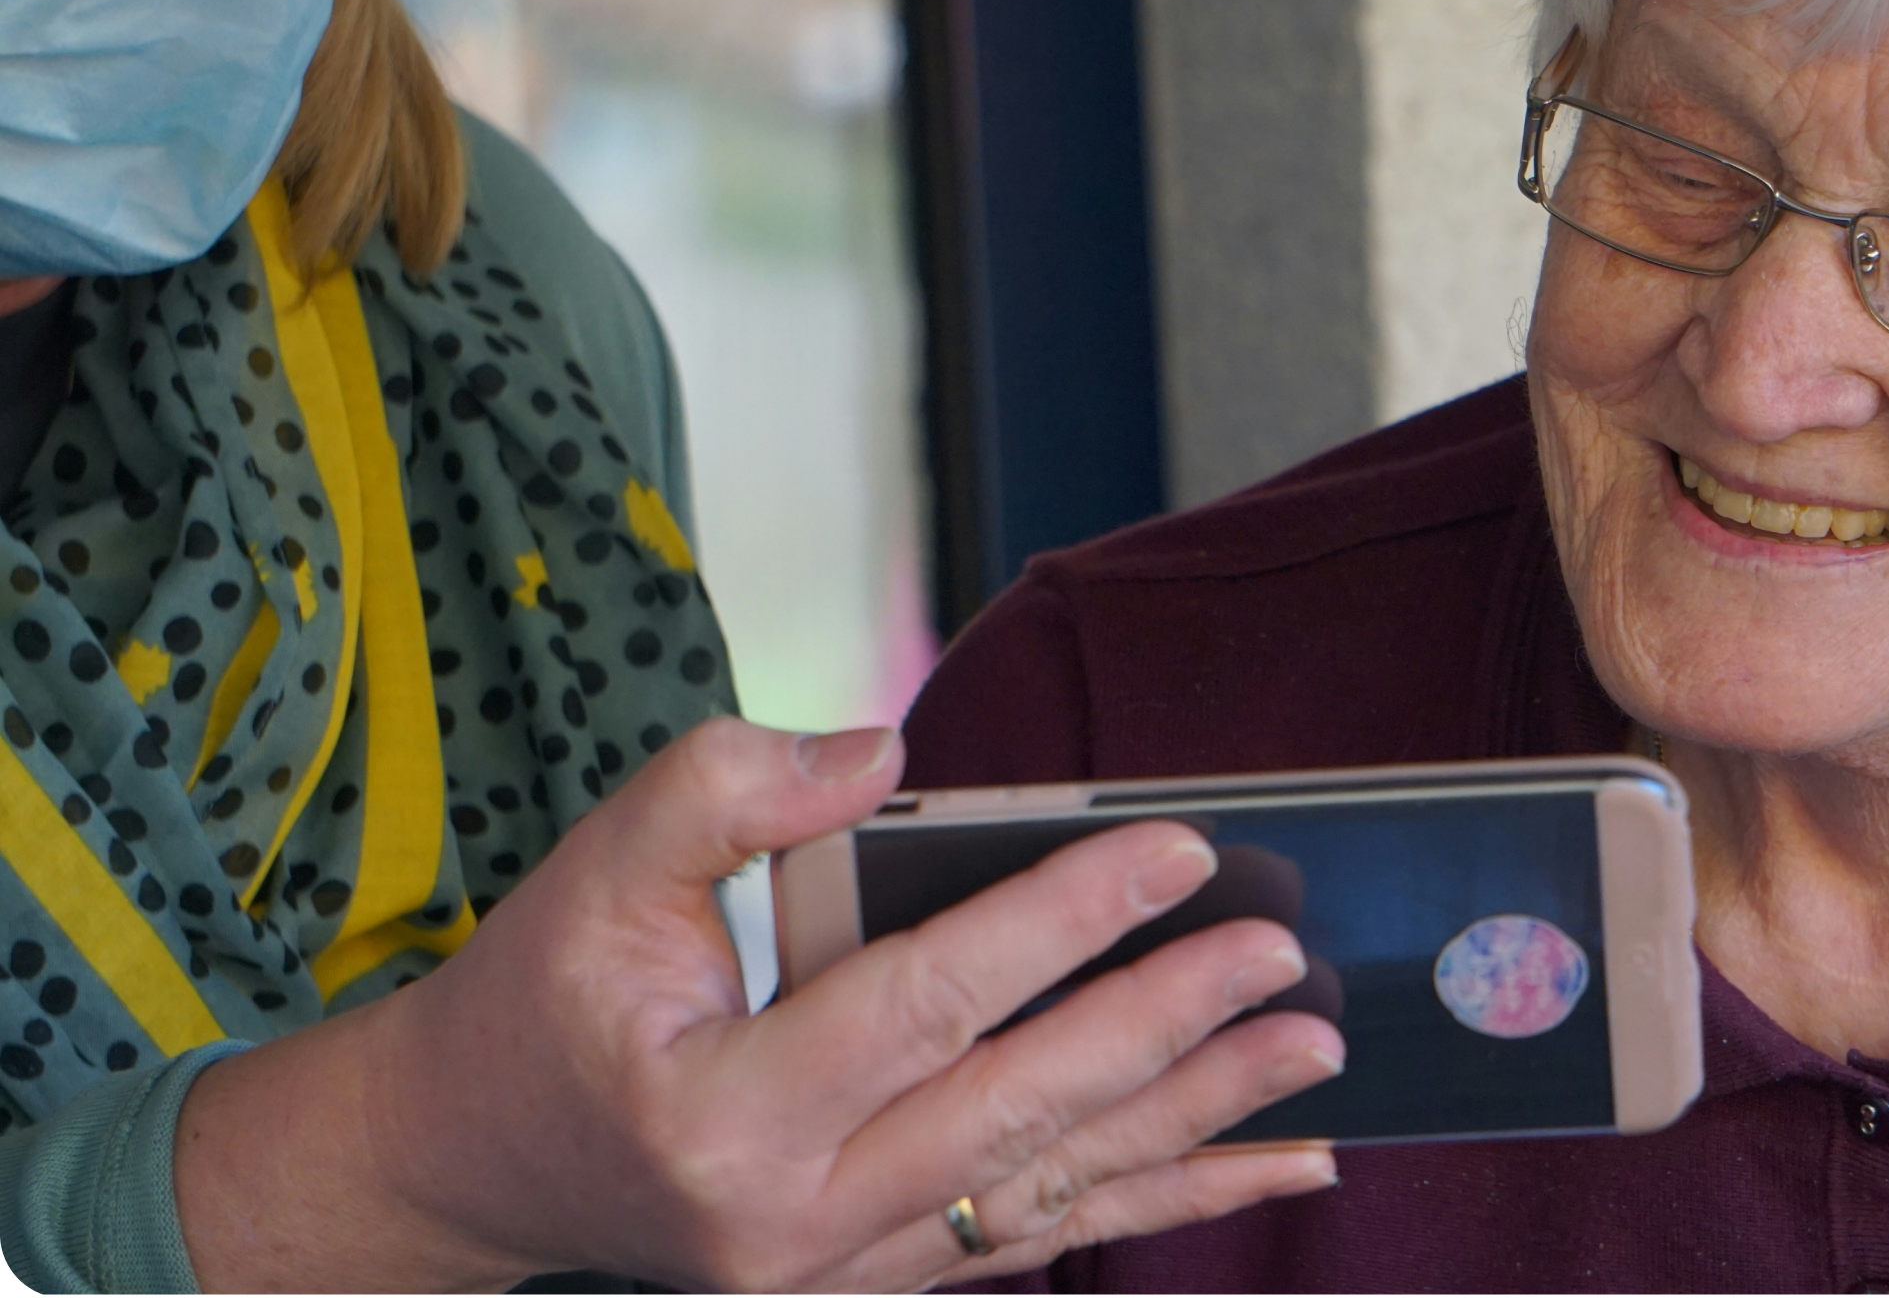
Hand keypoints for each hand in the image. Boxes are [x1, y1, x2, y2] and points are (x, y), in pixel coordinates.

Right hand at [174, 718, 1343, 1291]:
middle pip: (1018, 1110)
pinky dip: (1155, 1199)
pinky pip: (1036, 1237)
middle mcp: (791, 1219)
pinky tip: (1260, 1168)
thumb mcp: (597, 866)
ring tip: (1311, 1061)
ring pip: (1050, 1189)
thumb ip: (731, 787)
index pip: (928, 999)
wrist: (472, 1164)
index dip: (1061, 916)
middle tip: (1282, 959)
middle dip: (1166, 1028)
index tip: (1178, 848)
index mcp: (722, 1111)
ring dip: (1196, 1124)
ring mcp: (838, 1272)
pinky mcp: (872, 1281)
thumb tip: (889, 748)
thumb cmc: (542, 999)